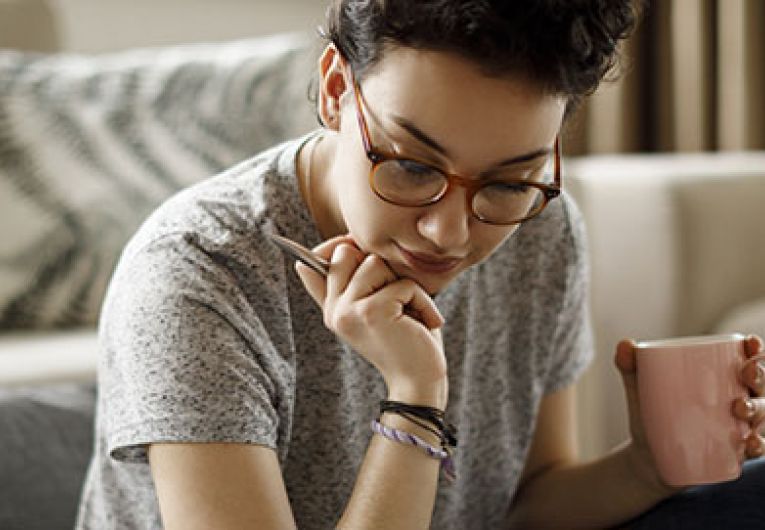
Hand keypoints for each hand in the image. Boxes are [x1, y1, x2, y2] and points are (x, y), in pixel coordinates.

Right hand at [295, 235, 447, 407]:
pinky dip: (422, 301)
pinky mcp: (370, 313)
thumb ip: (350, 285)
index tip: (358, 250)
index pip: (314, 262)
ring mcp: (347, 311)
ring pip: (374, 263)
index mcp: (331, 308)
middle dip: (379, 266)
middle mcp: (333, 310)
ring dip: (405, 285)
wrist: (419, 382)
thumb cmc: (405, 340)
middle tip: (396, 296)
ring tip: (411, 312)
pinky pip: (402, 284)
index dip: (338, 247)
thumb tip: (303, 259)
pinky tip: (425, 323)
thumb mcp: (374, 309)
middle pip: (347, 251)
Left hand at [615, 335, 764, 496]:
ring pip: (762, 415)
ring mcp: (739, 427)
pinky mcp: (735, 453)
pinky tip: (749, 442)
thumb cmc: (652, 414)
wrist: (646, 456)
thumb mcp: (640, 389)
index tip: (750, 343)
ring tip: (739, 408)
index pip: (747, 359)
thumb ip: (631, 367)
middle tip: (746, 373)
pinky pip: (756, 448)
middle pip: (760, 385)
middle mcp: (738, 400)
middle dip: (760, 376)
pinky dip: (757, 444)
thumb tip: (624, 344)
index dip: (756, 350)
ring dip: (759, 409)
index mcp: (721, 379)